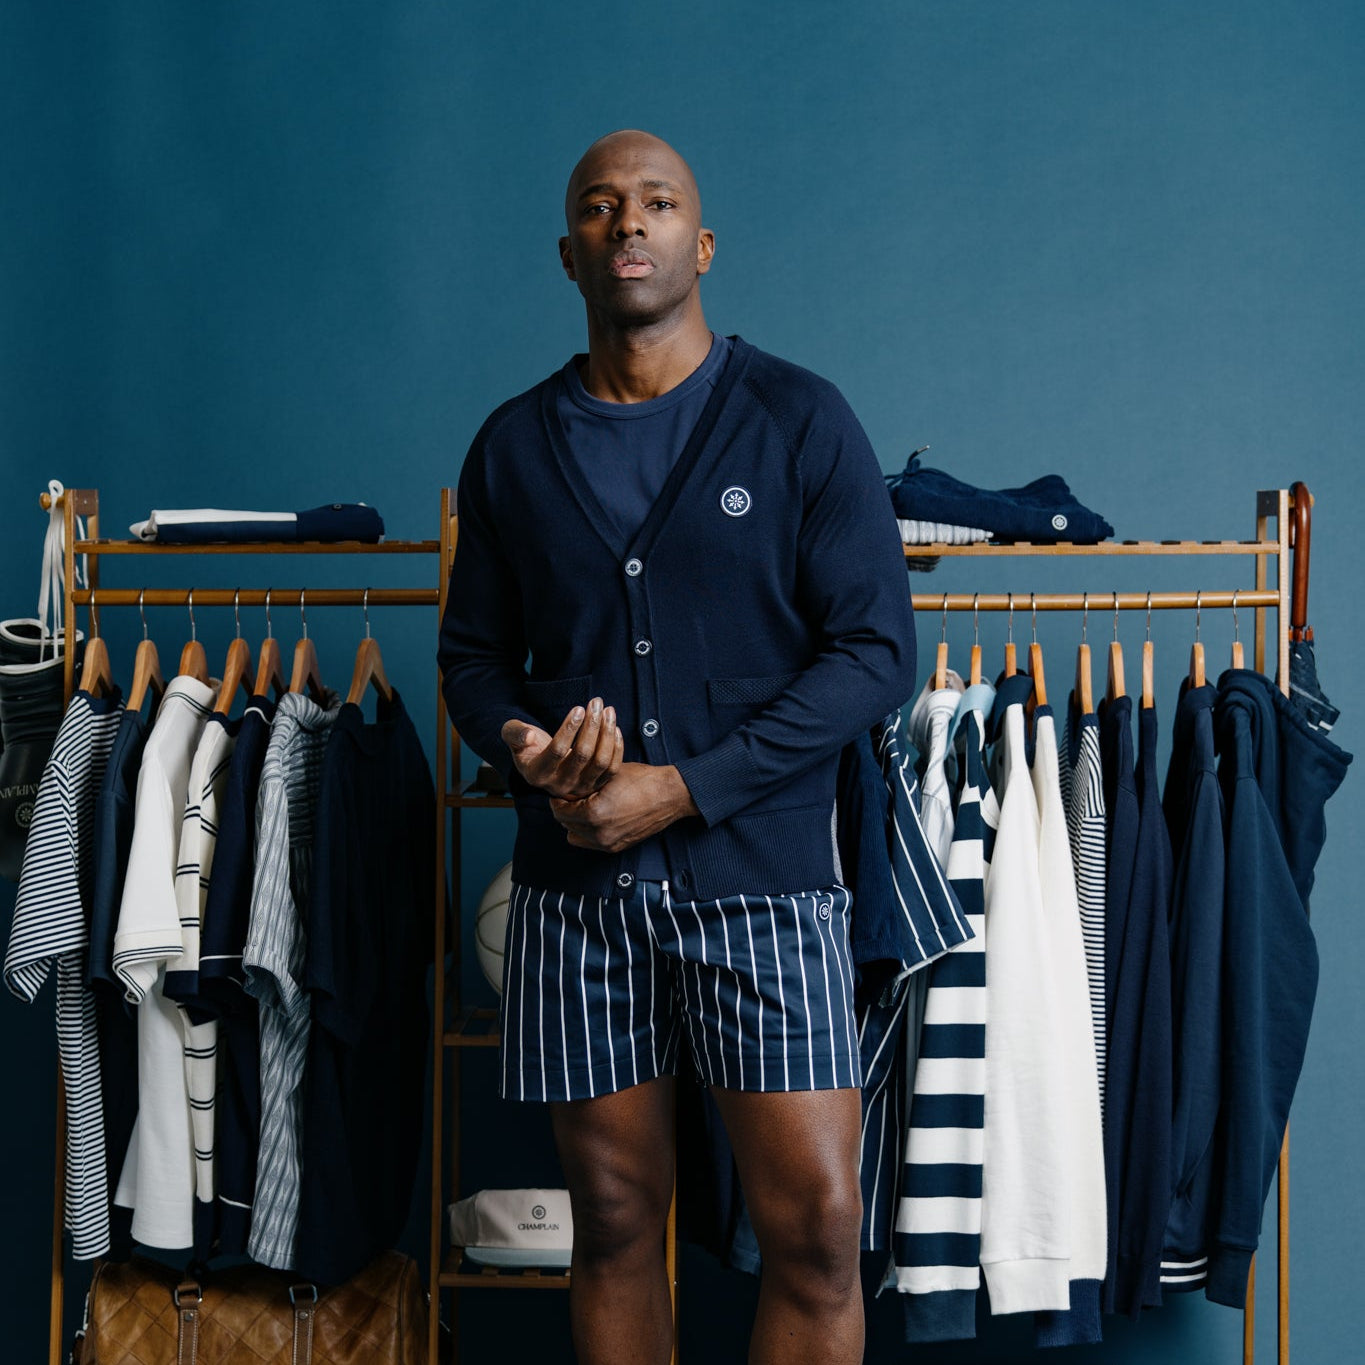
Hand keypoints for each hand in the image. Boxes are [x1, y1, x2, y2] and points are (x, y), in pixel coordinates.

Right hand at [501, 698, 622, 798]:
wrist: (544, 764)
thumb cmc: (528, 744)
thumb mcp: (513, 736)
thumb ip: (514, 733)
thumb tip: (528, 736)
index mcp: (537, 774)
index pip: (557, 751)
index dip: (569, 729)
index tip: (578, 708)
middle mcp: (560, 785)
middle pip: (583, 755)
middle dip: (592, 726)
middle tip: (596, 702)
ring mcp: (580, 787)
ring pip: (601, 762)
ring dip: (607, 733)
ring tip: (608, 710)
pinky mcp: (596, 785)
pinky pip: (612, 769)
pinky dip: (616, 747)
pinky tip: (614, 727)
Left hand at [550, 762, 698, 853]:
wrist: (669, 794)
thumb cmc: (641, 780)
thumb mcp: (606, 775)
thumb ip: (582, 784)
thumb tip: (564, 788)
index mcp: (593, 813)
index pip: (559, 811)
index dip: (558, 799)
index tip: (562, 791)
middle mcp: (599, 833)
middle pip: (566, 824)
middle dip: (566, 810)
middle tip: (572, 798)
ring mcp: (609, 843)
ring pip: (576, 836)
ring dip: (576, 822)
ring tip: (585, 807)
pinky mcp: (617, 847)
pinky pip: (591, 843)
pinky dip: (589, 831)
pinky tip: (598, 816)